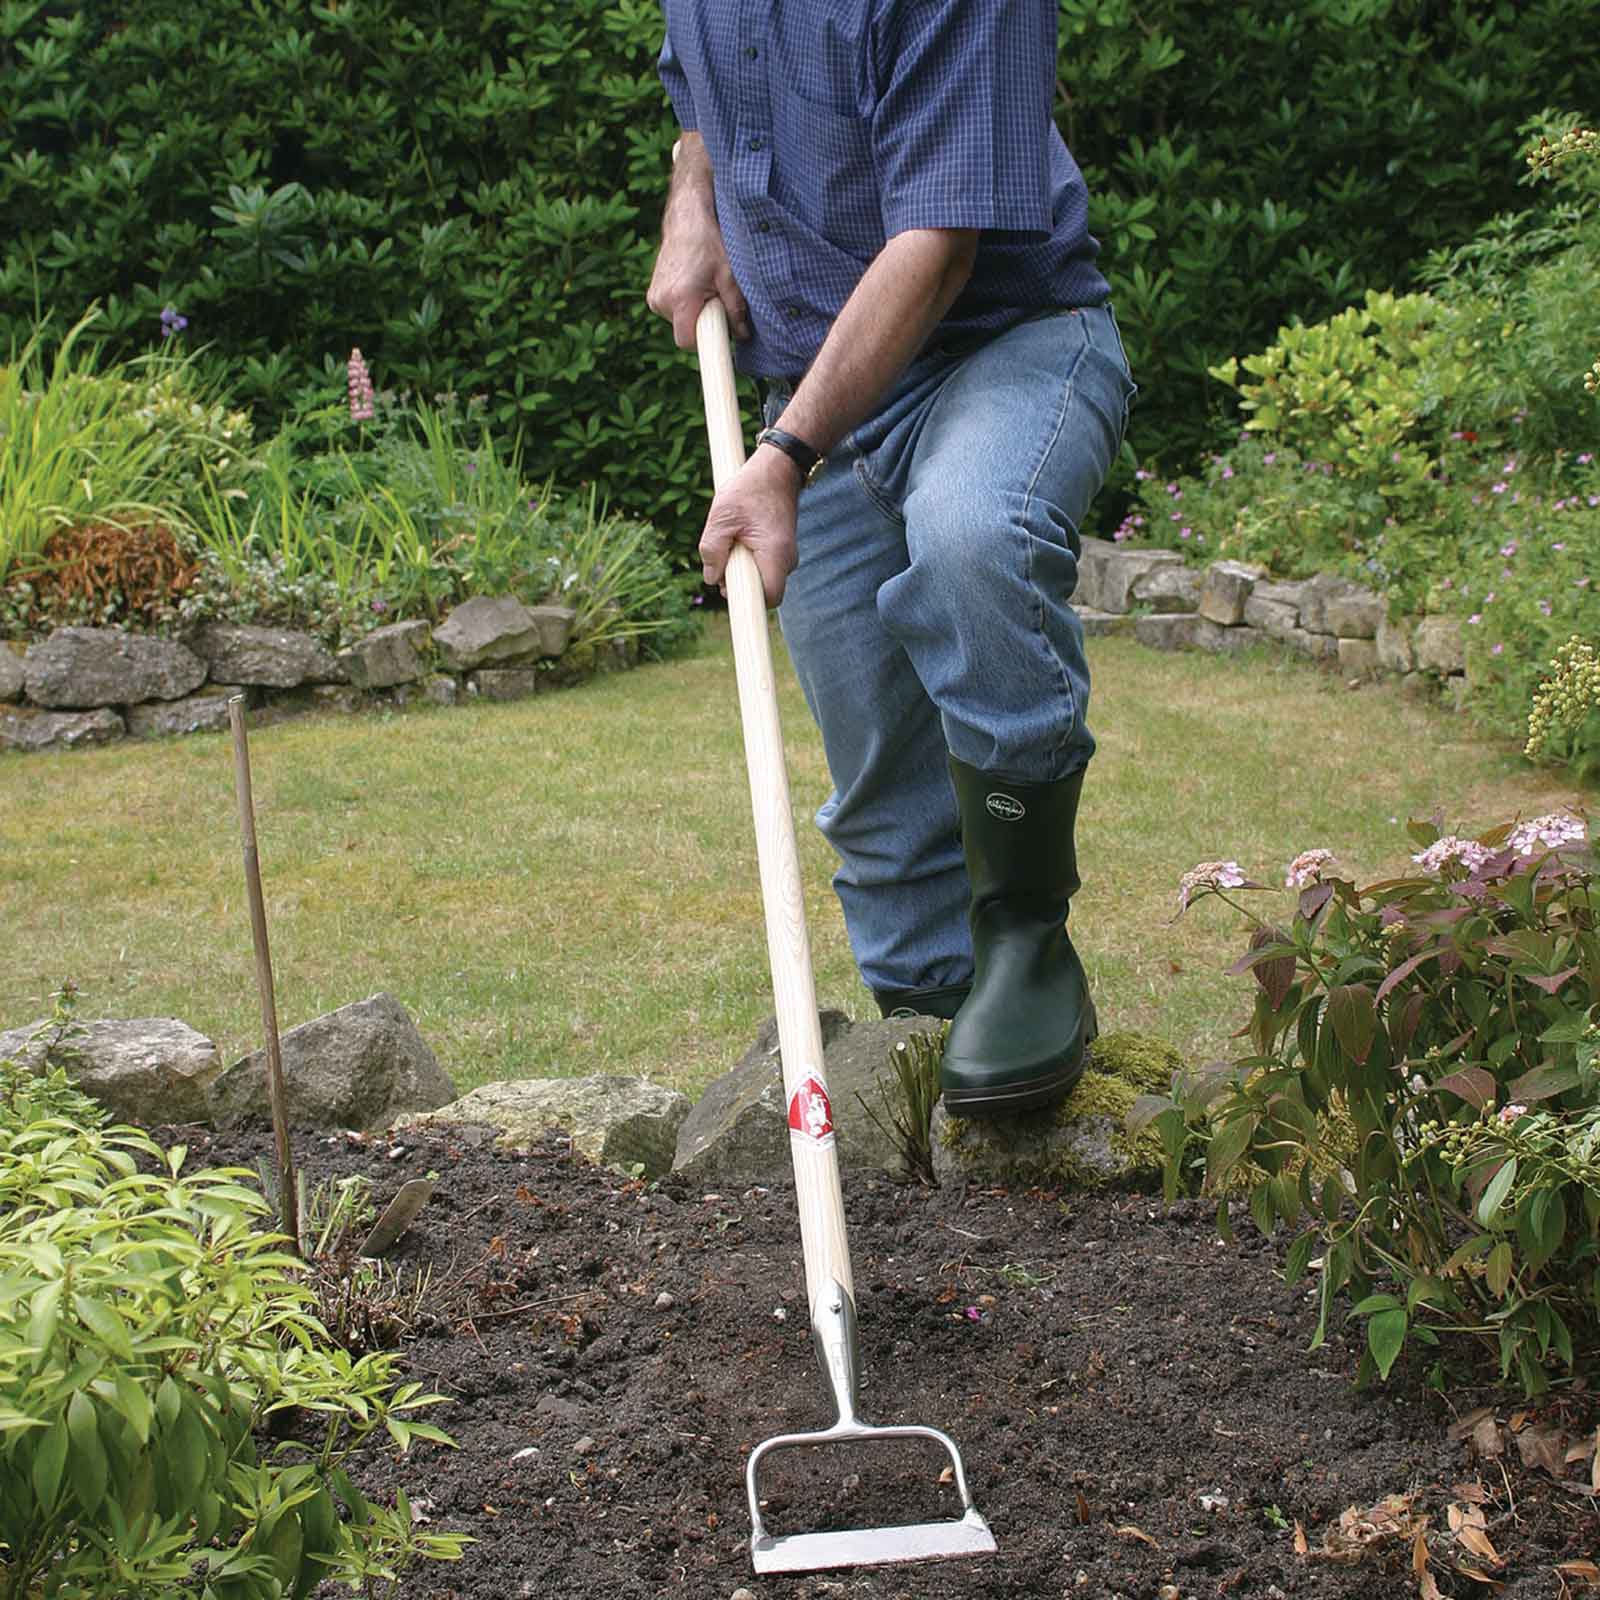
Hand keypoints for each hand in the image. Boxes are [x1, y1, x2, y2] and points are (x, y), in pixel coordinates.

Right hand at [648, 229, 750, 348]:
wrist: (687, 220)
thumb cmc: (709, 243)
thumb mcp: (729, 275)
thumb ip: (736, 309)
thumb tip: (743, 335)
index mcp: (681, 298)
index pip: (687, 342)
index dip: (704, 342)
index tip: (715, 338)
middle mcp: (662, 300)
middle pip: (685, 332)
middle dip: (702, 322)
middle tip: (713, 299)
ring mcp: (654, 297)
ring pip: (679, 322)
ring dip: (693, 312)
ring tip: (701, 287)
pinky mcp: (652, 294)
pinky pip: (671, 312)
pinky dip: (684, 305)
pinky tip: (690, 285)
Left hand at [699, 448, 801, 606]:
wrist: (776, 471)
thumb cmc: (750, 490)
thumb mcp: (722, 516)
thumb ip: (712, 549)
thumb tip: (711, 578)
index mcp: (775, 554)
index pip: (768, 597)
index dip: (749, 603)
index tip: (731, 594)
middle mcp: (786, 560)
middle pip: (761, 591)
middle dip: (738, 583)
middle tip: (723, 557)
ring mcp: (785, 557)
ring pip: (760, 579)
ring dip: (741, 569)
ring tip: (732, 540)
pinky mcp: (779, 553)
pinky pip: (761, 567)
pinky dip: (747, 560)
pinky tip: (739, 539)